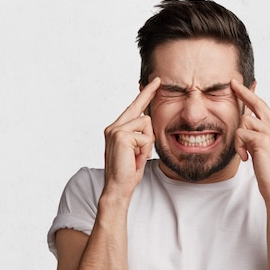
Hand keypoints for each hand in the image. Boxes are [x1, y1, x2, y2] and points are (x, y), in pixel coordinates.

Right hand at [103, 77, 160, 198]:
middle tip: (155, 90)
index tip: (154, 82)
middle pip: (142, 113)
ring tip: (137, 157)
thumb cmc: (128, 172)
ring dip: (147, 144)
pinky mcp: (121, 135)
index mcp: (116, 129)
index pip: (134, 107)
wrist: (118, 188)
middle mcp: (114, 126)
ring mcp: (115, 130)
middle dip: (148, 108)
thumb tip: (149, 122)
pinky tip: (134, 159)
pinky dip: (144, 150)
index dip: (145, 94)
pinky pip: (145, 137)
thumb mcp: (137, 150)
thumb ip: (141, 135)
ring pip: (146, 124)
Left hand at [231, 79, 269, 204]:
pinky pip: (241, 134)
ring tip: (244, 154)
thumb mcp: (263, 152)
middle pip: (258, 104)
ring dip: (238, 139)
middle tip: (232, 84)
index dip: (252, 96)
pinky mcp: (263, 140)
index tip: (242, 86)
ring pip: (245, 122)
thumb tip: (245, 128)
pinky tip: (245, 158)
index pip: (264, 108)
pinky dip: (238, 146)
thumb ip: (257, 138)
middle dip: (244, 92)